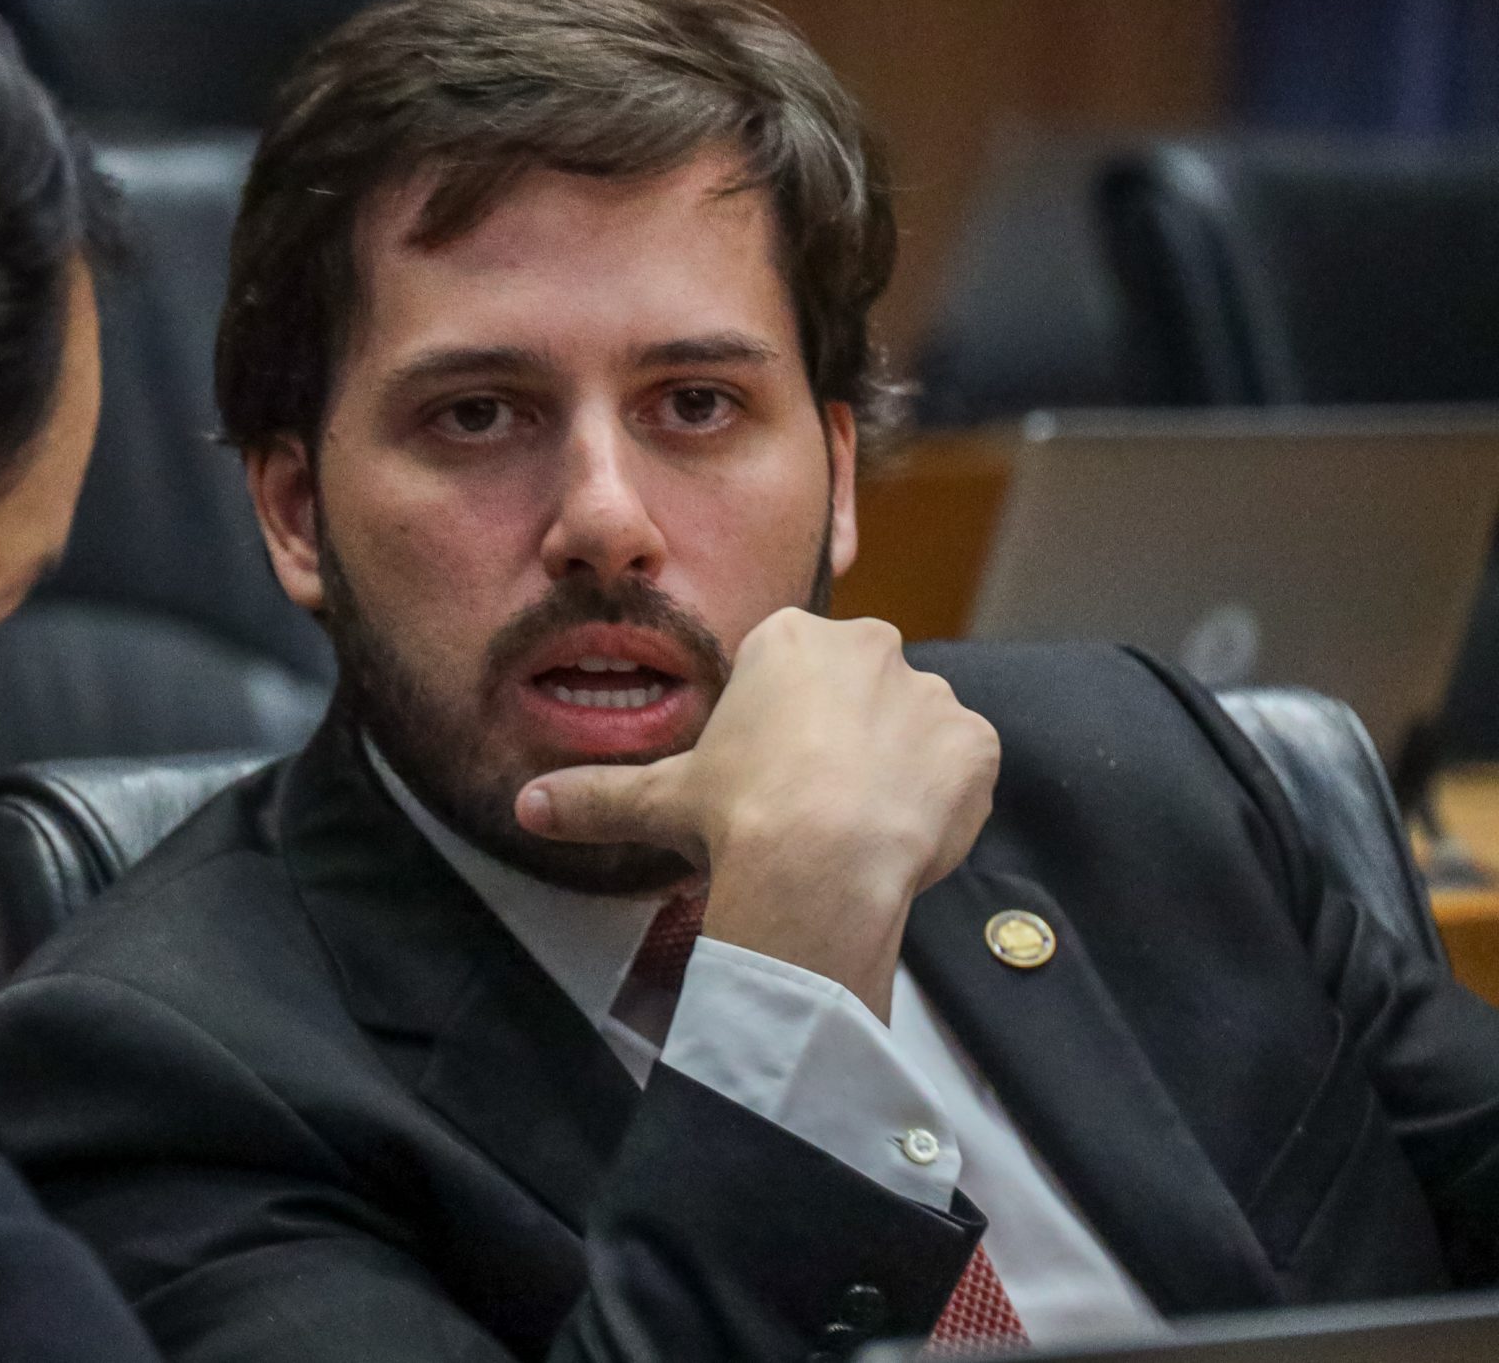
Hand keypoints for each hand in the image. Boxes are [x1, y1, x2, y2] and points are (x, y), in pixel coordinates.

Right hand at [515, 609, 998, 1019]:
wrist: (820, 863)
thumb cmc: (737, 814)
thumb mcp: (658, 800)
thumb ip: (594, 797)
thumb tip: (526, 808)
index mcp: (790, 639)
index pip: (792, 668)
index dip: (780, 726)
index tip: (767, 774)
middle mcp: (867, 648)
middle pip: (857, 689)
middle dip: (841, 737)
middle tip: (809, 803)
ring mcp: (930, 693)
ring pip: (912, 728)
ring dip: (893, 769)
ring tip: (855, 827)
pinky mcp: (976, 744)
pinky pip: (963, 768)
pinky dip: (941, 799)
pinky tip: (901, 835)